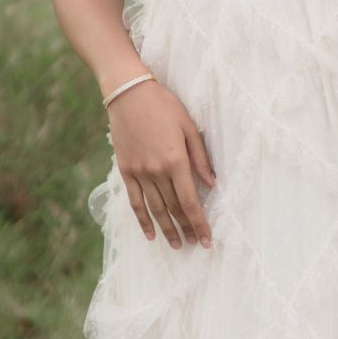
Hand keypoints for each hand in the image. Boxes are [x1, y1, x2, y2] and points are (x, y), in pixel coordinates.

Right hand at [107, 80, 215, 247]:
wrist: (129, 94)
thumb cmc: (163, 106)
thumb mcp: (188, 126)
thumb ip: (200, 158)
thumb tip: (211, 183)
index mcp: (176, 160)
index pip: (190, 201)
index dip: (199, 223)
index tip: (206, 239)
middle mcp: (157, 171)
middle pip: (174, 208)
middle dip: (186, 228)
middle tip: (194, 244)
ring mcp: (139, 172)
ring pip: (155, 209)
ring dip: (167, 229)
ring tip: (176, 244)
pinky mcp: (126, 170)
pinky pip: (135, 201)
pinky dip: (142, 220)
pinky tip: (149, 233)